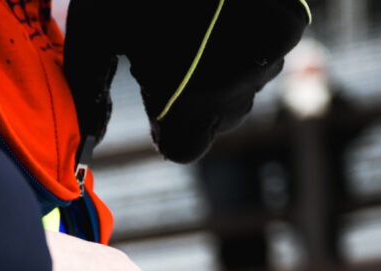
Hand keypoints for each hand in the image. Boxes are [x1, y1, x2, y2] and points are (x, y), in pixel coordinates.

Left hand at [64, 0, 310, 163]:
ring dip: (222, 67)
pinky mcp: (295, 17)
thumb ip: (89, 93)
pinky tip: (218, 10)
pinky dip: (245, 36)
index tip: (154, 100)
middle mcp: (244, 79)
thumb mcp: (94, 33)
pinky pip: (268, 47)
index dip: (165, 128)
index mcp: (195, 96)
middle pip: (219, 118)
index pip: (185, 147)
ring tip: (194, 25)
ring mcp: (275, 48)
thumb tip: (85, 143)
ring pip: (246, 83)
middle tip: (169, 51)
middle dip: (194, 98)